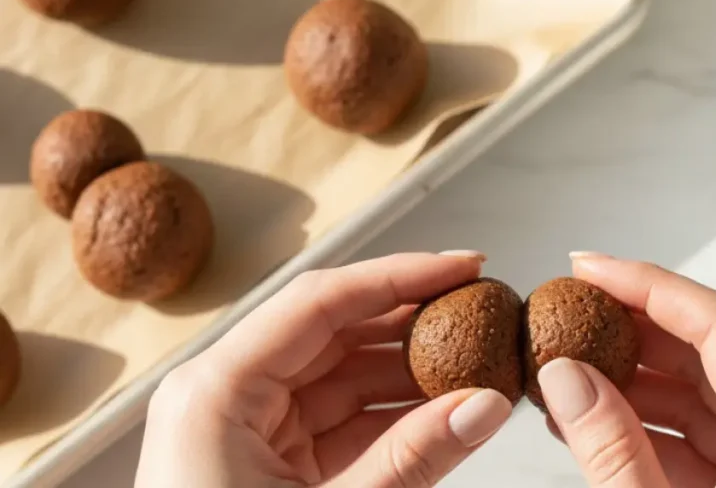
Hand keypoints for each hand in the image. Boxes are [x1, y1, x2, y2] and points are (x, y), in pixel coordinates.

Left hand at [135, 252, 513, 487]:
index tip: (465, 264)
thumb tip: (486, 404)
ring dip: (411, 372)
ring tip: (476, 362)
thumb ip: (412, 457)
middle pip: (334, 332)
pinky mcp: (270, 462)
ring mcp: (249, 429)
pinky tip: (446, 409)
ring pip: (344, 377)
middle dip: (412, 323)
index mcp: (217, 390)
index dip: (401, 275)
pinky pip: (342, 421)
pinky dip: (394, 416)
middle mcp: (228, 396)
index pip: (321, 301)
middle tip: (480, 311)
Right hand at [540, 253, 715, 487]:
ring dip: (637, 383)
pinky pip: (713, 438)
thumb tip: (566, 377)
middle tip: (570, 317)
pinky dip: (655, 427)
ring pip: (710, 395)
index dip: (649, 283)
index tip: (590, 268)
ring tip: (569, 373)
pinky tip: (600, 420)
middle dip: (633, 332)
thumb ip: (610, 450)